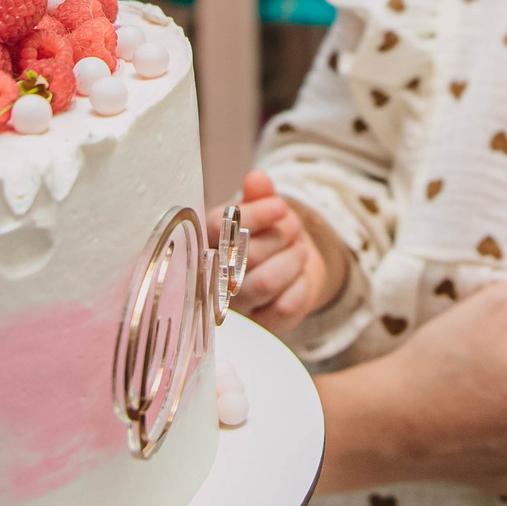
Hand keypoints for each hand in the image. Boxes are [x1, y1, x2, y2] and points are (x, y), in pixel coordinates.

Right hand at [219, 171, 335, 334]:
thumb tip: (257, 178)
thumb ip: (259, 194)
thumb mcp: (264, 210)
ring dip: (291, 259)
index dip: (253, 216)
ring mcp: (235, 307)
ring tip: (298, 248)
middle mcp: (212, 278)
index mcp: (206, 242)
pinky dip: (300, 283)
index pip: (218, 228)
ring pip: (264, 283)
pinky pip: (284, 307)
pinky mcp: (261, 326)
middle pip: (245, 256)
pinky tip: (300, 273)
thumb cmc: (269, 235)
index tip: (280, 206)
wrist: (291, 268)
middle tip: (293, 225)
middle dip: (280, 235)